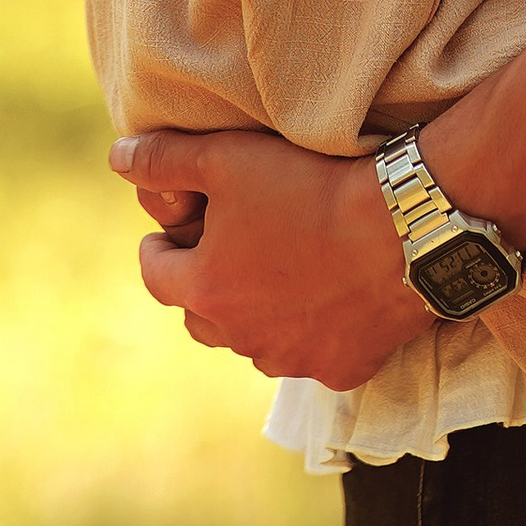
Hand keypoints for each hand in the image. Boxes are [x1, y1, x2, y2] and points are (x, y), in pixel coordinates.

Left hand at [109, 127, 436, 385]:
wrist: (408, 226)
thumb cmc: (314, 186)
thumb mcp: (229, 157)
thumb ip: (164, 159)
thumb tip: (118, 157)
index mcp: (204, 290)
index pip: (155, 273)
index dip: (159, 247)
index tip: (170, 233)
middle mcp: (239, 337)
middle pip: (201, 316)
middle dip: (205, 285)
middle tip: (226, 252)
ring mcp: (292, 359)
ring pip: (254, 341)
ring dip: (256, 314)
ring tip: (280, 274)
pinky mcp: (341, 369)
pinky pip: (314, 356)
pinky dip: (314, 334)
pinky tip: (332, 302)